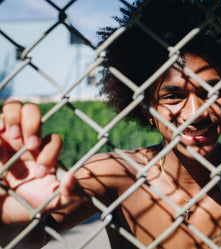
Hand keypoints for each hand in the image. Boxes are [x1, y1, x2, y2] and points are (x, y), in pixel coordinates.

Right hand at [0, 100, 74, 224]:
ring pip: (13, 107)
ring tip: (12, 136)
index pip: (53, 139)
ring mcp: (6, 138)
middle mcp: (25, 140)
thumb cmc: (30, 206)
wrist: (4, 214)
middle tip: (30, 144)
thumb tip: (71, 177)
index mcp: (43, 152)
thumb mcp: (52, 203)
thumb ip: (69, 193)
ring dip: (13, 117)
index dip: (50, 152)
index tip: (41, 173)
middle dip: (32, 123)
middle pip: (33, 111)